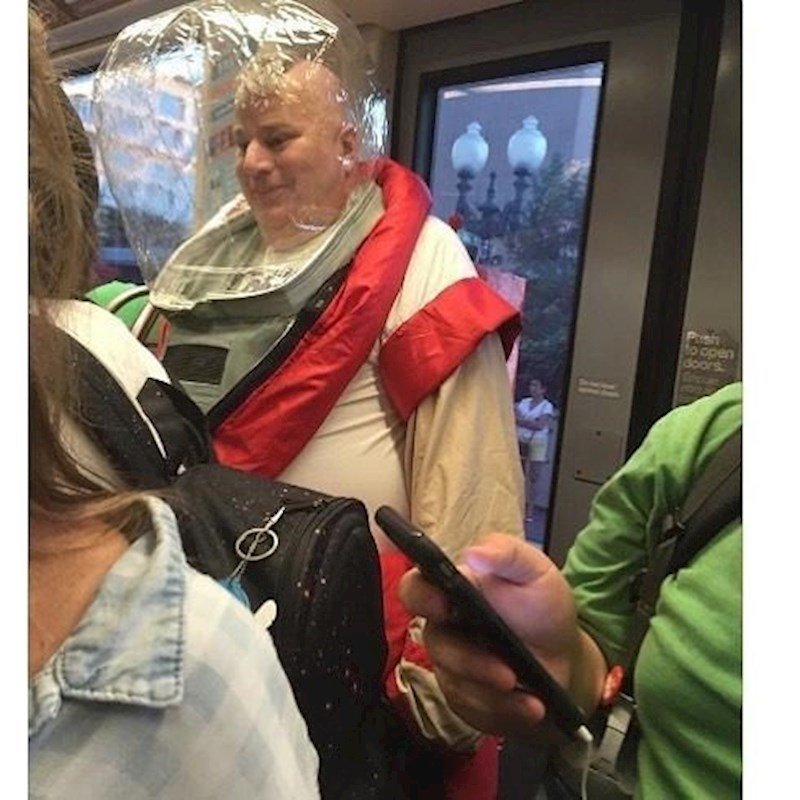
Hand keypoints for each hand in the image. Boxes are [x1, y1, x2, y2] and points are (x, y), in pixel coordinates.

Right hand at [398, 533, 582, 737]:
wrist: (565, 658)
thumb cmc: (543, 607)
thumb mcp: (536, 571)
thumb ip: (508, 554)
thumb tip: (475, 553)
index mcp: (454, 588)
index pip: (416, 588)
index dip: (420, 596)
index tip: (444, 606)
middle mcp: (445, 626)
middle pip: (435, 643)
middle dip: (469, 660)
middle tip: (506, 672)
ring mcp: (451, 664)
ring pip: (454, 680)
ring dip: (491, 688)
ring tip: (526, 689)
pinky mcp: (463, 696)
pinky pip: (471, 706)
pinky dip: (504, 709)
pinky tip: (530, 705)